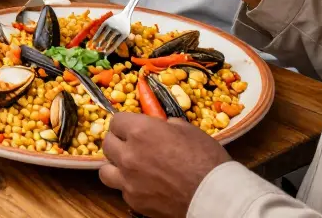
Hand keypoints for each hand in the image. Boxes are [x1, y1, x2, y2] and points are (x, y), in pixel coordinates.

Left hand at [99, 113, 232, 217]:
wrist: (215, 196)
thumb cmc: (206, 159)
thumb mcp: (188, 130)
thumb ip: (167, 125)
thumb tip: (161, 125)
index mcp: (140, 131)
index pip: (117, 121)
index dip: (126, 123)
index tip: (132, 127)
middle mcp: (128, 154)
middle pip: (107, 143)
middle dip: (118, 142)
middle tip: (131, 145)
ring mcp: (128, 180)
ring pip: (106, 170)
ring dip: (115, 166)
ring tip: (130, 167)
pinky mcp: (134, 200)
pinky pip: (122, 190)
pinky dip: (130, 186)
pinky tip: (145, 185)